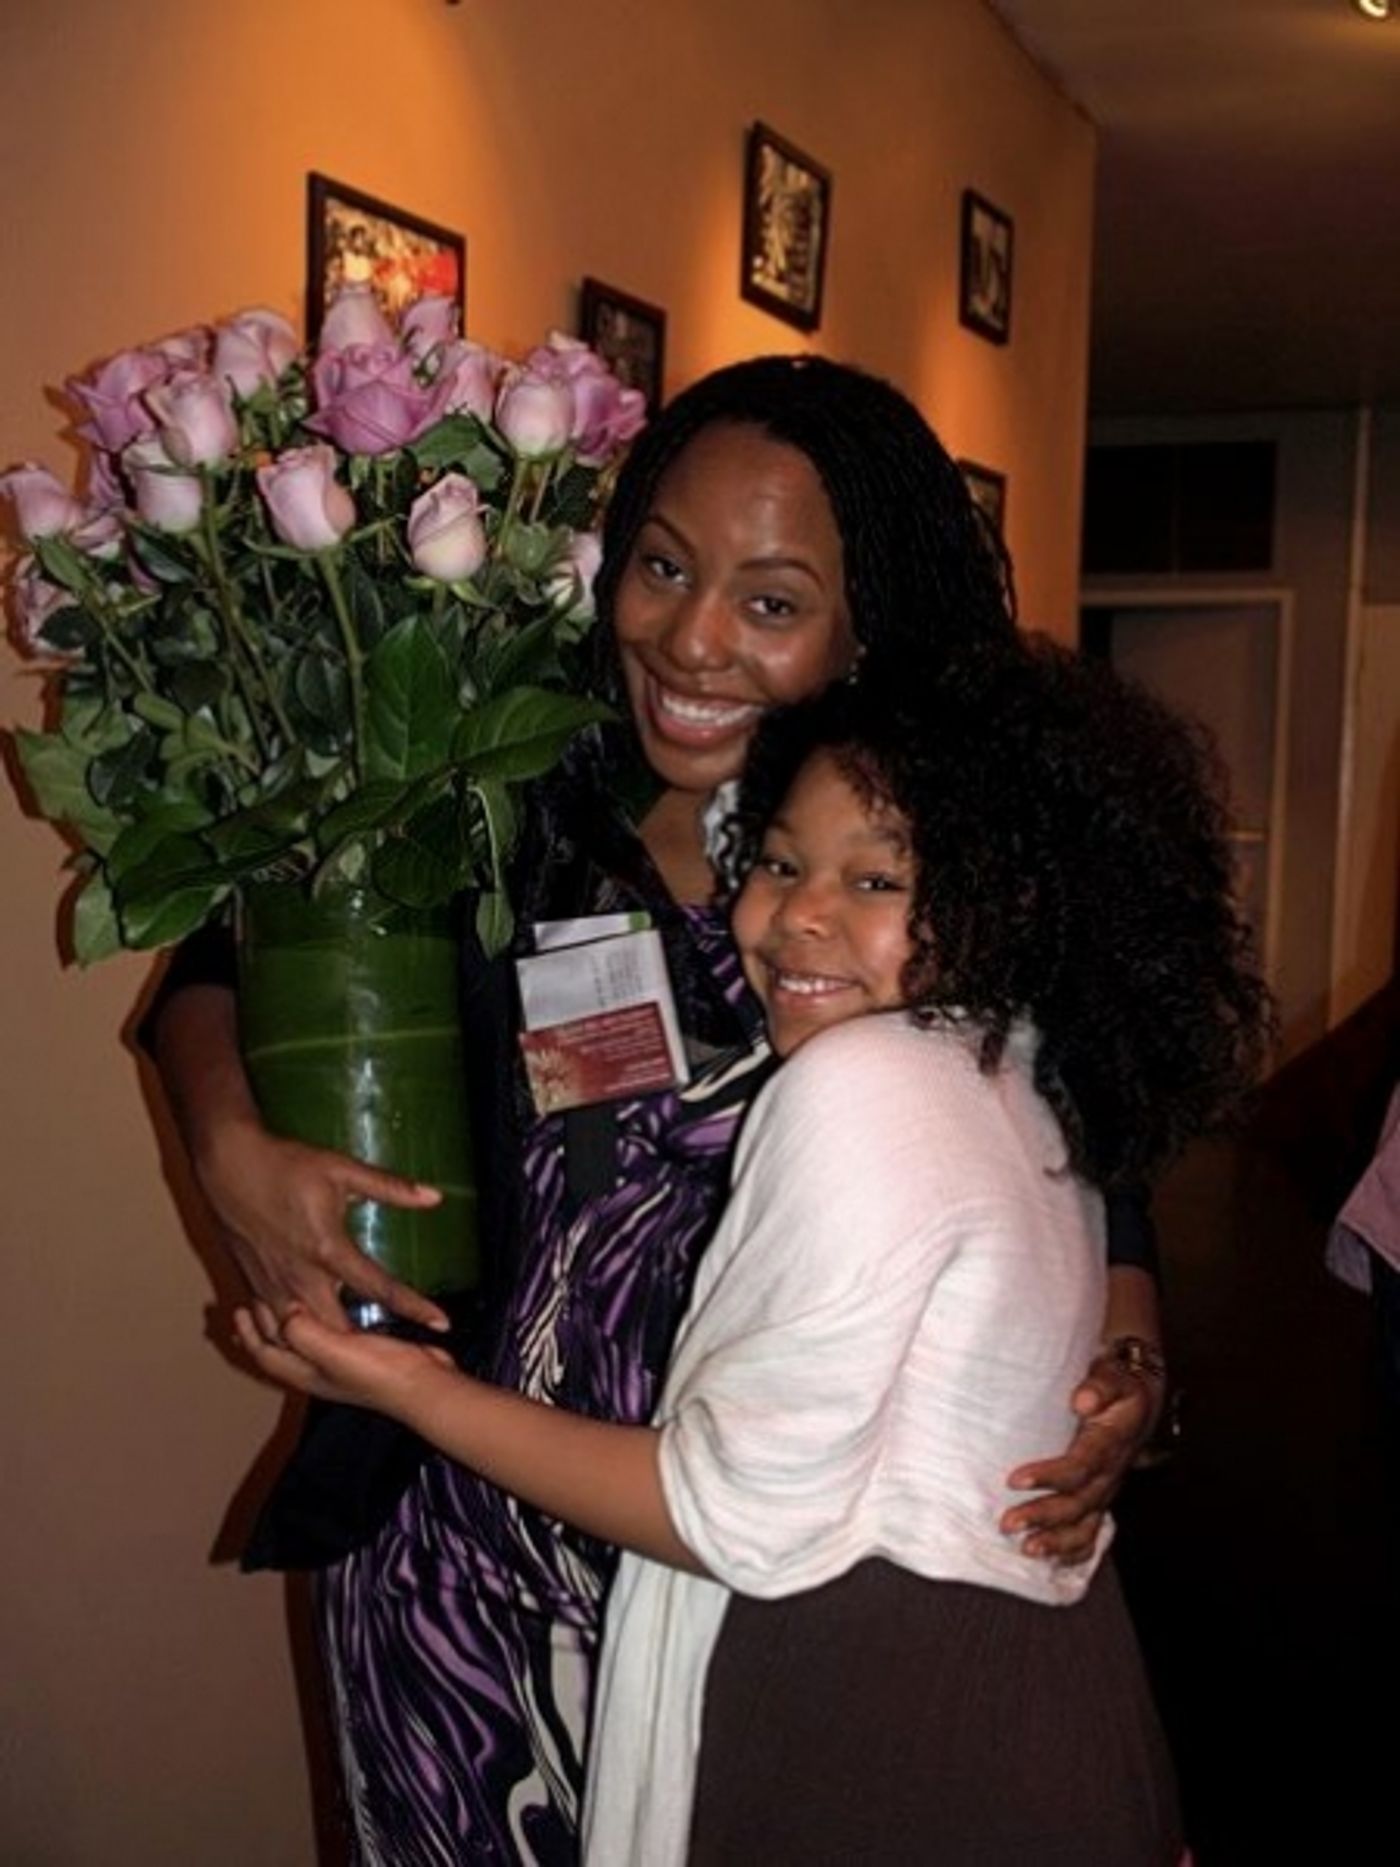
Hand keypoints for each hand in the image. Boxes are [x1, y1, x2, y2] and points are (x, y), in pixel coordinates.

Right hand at [197, 1116, 447, 1333]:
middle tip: (399, 1356)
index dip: (414, 1306)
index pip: (378, 1287)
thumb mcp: (341, 1170)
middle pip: (338, 1330)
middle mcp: (300, 1276)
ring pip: (304, 1336)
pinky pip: (278, 1324)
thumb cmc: (285, 1164)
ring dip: (331, 1347)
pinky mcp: (256, 1286)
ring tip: (363, 1360)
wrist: (227, 1164)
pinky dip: (299, 1337)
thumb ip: (389, 1187)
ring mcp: (274, 1286)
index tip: (441, 1321)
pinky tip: (316, 1340)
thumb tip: (434, 1196)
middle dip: (367, 1348)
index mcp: (326, 1250)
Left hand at [235, 1304, 454, 1416]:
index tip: (238, 1309)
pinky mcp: (363, 1352)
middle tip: (252, 1304)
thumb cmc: (377, 1373)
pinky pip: (329, 1333)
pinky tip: (330, 1308)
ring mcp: (341, 1364)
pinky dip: (319, 1320)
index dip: (249, 1334)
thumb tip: (285, 1312)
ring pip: (304, 1341)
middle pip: (282, 1351)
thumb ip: (303, 1332)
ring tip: (285, 1305)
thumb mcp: (333, 1351)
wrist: (423, 1385)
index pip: (267, 1355)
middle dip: (264, 1331)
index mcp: (306, 1373)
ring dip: (289, 1325)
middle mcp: (319, 1371)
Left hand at [999, 1350, 1160, 1563]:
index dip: (1050, 1476)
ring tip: (1026, 1550)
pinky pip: (1091, 1533)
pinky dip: (1073, 1552)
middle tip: (1008, 1523)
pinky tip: (1050, 1563)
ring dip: (1056, 1542)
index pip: (1081, 1466)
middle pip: (1078, 1503)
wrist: (1140, 1399)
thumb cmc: (1118, 1385)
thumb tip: (1082, 1400)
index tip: (1014, 1480)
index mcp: (1111, 1443)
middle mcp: (1110, 1474)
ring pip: (1086, 1526)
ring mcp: (1106, 1491)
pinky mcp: (1100, 1499)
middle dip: (1043, 1516)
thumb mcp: (1113, 1374)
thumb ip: (1100, 1384)